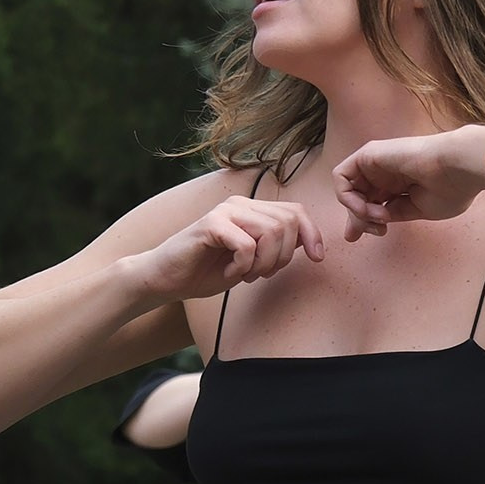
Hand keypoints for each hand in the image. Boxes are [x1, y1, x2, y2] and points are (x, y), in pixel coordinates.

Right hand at [139, 197, 323, 303]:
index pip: (296, 211)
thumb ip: (276, 248)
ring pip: (271, 233)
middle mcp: (240, 205)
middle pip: (288, 223)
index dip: (312, 234)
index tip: (318, 258)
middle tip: (261, 274)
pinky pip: (246, 246)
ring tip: (246, 274)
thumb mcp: (251, 262)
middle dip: (284, 256)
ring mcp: (225, 212)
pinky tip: (230, 273)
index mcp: (252, 210)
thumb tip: (313, 245)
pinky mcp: (210, 224)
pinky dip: (243, 267)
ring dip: (264, 263)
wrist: (166, 278)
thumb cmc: (206, 271)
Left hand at [333, 126, 484, 238]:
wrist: (458, 168)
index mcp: (399, 185)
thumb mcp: (416, 211)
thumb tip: (370, 223)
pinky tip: (367, 208)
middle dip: (359, 220)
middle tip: (372, 232)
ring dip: (358, 212)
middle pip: (357, 199)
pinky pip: (341, 177)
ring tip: (380, 218)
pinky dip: (348, 198)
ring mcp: (376, 163)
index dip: (364, 221)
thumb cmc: (449, 190)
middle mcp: (385, 173)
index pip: (371, 203)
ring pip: (348, 191)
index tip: (371, 234)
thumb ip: (391, 214)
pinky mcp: (367, 154)